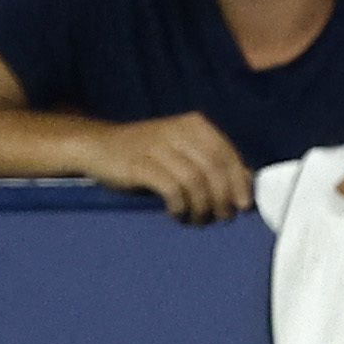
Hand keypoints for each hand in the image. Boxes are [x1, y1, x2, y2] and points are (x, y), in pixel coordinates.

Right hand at [81, 110, 253, 223]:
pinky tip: (176, 213)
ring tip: (196, 219)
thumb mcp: (181, 150)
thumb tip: (245, 181)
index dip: (239, 182)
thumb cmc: (144, 153)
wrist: (98, 147)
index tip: (243, 205)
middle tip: (220, 218)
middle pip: (213, 169)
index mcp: (194, 125)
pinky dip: (179, 204)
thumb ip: (210, 161)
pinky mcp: (138, 165)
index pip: (227, 154)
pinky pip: (171, 188)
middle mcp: (178, 131)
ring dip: (200, 205)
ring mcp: (157, 147)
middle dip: (221, 198)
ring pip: (194, 180)